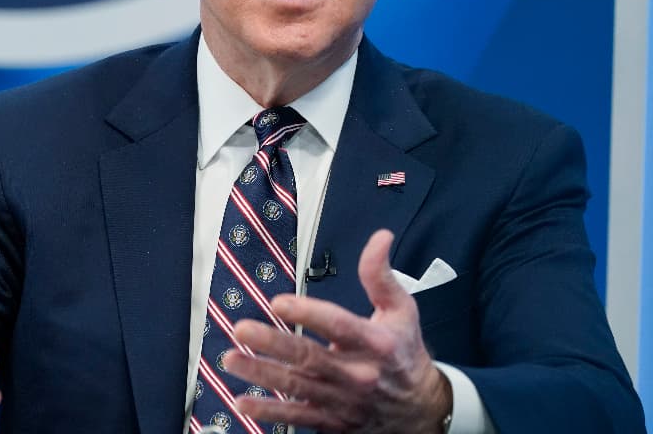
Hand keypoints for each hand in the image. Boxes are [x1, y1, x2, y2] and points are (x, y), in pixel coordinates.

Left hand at [225, 230, 452, 432]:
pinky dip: (269, 411)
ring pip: (297, 387)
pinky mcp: (332, 420)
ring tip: (231, 360)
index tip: (278, 302)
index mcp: (375, 343)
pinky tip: (243, 402)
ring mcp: (342, 400)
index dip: (307, 313)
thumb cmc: (405, 352)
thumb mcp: (402, 310)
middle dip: (272, 343)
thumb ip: (381, 275)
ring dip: (261, 374)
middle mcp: (358, 374)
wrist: (421, 410)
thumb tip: (379, 237)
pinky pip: (297, 416)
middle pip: (309, 357)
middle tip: (242, 330)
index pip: (338, 326)